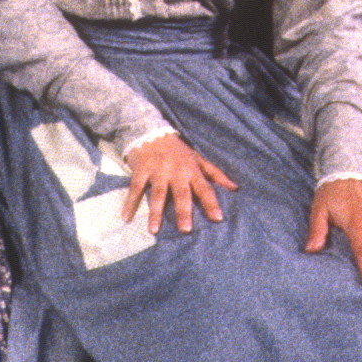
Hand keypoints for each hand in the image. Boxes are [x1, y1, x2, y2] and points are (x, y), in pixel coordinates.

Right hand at [121, 133, 237, 234]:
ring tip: (154, 230)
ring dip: (154, 212)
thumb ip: (215, 174)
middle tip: (185, 229)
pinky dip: (130, 203)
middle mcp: (176, 171)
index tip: (217, 218)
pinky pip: (135, 188)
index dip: (211, 203)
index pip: (204, 188)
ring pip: (157, 193)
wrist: (151, 132)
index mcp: (192, 170)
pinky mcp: (141, 169)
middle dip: (183, 211)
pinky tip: (126, 217)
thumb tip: (235, 188)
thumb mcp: (198, 159)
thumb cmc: (178, 151)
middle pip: (180, 193)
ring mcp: (157, 170)